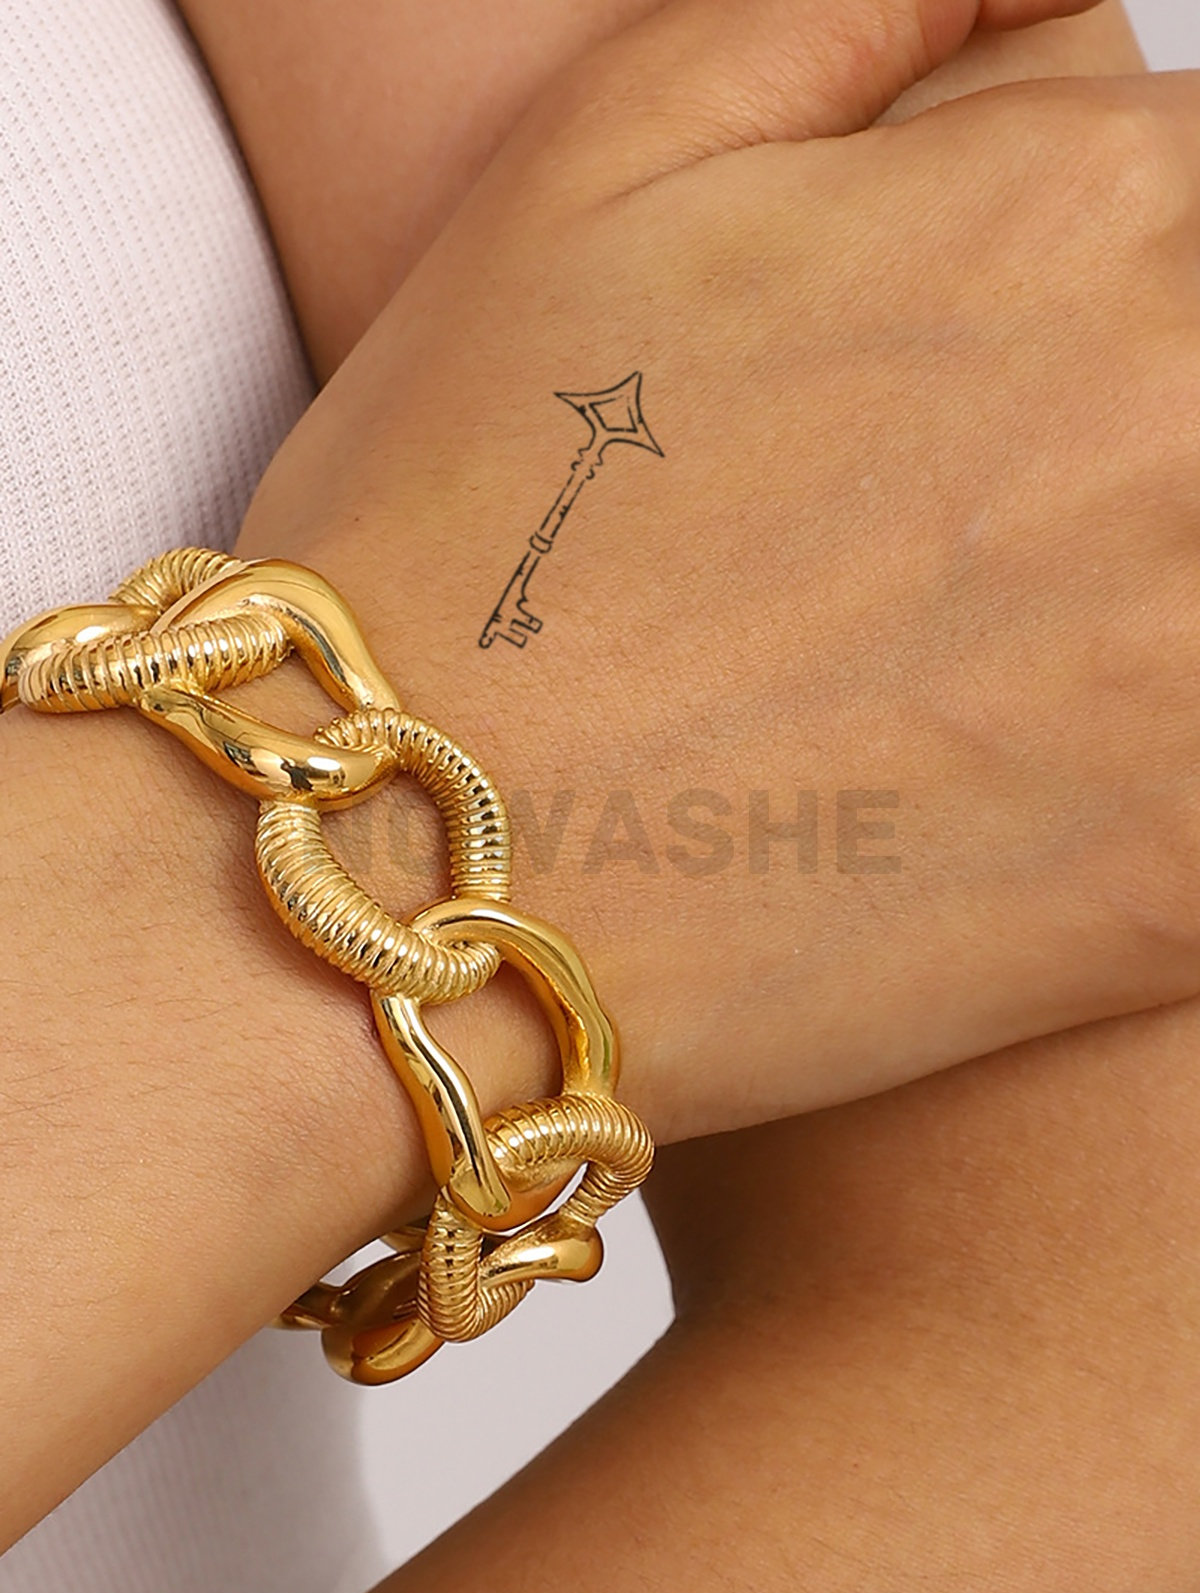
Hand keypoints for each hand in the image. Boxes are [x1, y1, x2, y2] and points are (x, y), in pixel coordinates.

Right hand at [231, 0, 1199, 1141]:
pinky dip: (1143, 765)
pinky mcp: (1191, 872)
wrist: (417, 875)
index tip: (967, 387)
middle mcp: (1196, 414)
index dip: (1078, 281)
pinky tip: (1003, 794)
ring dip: (1128, 600)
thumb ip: (881, 7)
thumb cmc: (472, 528)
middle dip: (1097, 445)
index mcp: (1093, 208)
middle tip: (925, 551)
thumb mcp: (619, 143)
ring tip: (949, 669)